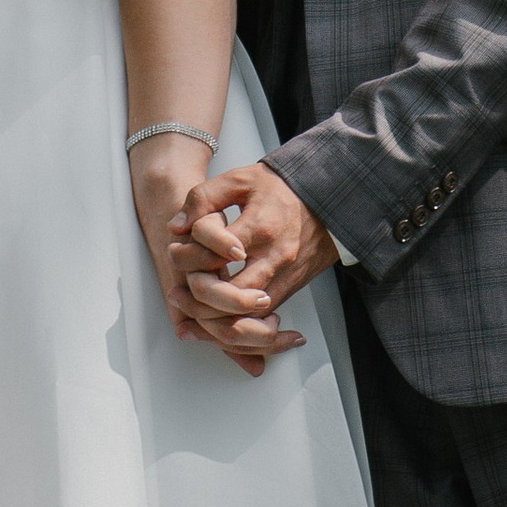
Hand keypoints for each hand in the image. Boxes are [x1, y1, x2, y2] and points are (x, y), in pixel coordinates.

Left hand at [171, 160, 333, 363]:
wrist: (329, 201)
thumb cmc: (283, 189)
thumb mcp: (241, 180)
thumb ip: (204, 198)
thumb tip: (177, 226)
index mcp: (261, 228)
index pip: (217, 254)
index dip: (190, 255)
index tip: (177, 250)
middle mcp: (274, 259)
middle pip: (231, 298)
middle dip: (198, 298)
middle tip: (177, 290)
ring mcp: (283, 278)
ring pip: (246, 319)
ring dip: (212, 322)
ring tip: (188, 314)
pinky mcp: (288, 290)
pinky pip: (259, 322)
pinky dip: (234, 326)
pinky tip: (212, 324)